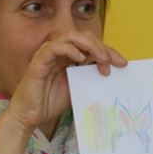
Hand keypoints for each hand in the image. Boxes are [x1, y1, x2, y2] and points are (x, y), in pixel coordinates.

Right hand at [7, 31, 125, 134]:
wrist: (29, 116)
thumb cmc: (50, 103)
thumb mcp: (78, 88)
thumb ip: (90, 78)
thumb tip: (111, 73)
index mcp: (69, 57)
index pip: (92, 46)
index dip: (109, 52)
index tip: (123, 64)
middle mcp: (59, 52)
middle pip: (85, 38)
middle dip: (103, 47)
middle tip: (115, 62)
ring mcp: (48, 54)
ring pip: (72, 37)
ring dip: (90, 46)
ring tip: (101, 59)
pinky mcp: (39, 60)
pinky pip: (55, 47)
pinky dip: (69, 49)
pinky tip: (80, 59)